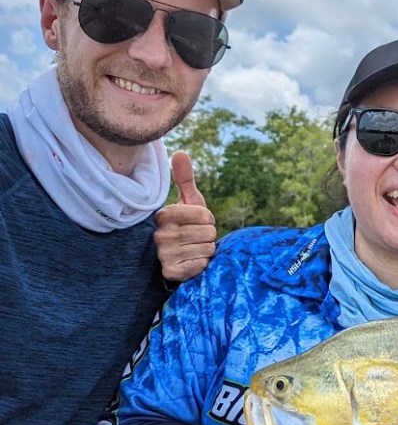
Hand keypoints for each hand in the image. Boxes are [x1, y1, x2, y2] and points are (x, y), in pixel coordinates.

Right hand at [154, 152, 215, 282]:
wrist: (178, 256)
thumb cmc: (187, 224)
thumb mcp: (188, 201)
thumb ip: (185, 178)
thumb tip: (181, 152)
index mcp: (164, 215)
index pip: (205, 215)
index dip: (207, 219)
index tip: (196, 222)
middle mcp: (161, 234)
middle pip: (209, 232)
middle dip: (208, 235)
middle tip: (196, 237)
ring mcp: (164, 254)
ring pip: (207, 249)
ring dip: (206, 249)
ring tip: (193, 248)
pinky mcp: (171, 272)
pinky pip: (202, 265)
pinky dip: (202, 264)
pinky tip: (191, 262)